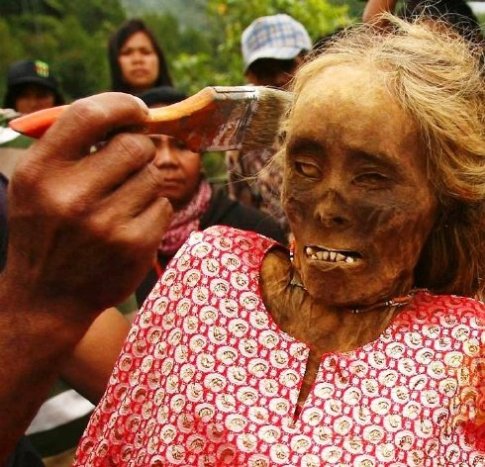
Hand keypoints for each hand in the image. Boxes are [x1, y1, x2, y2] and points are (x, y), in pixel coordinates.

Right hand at [5, 92, 171, 318]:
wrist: (48, 297)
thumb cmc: (46, 232)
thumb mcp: (36, 185)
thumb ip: (72, 146)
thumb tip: (129, 113)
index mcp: (41, 172)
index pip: (89, 115)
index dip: (121, 105)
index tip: (138, 109)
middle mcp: (71, 196)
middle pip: (135, 145)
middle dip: (138, 151)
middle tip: (128, 166)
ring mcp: (106, 224)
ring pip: (154, 176)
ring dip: (145, 184)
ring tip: (121, 203)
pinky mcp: (134, 245)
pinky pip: (164, 207)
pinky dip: (153, 211)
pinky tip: (130, 227)